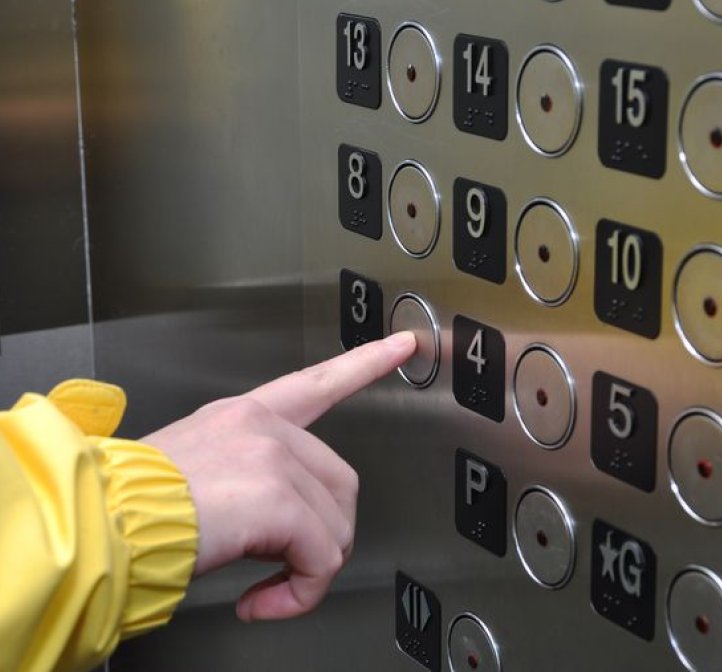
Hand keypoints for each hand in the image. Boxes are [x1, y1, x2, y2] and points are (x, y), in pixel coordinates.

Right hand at [141, 332, 415, 621]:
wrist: (95, 526)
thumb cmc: (125, 508)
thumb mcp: (191, 471)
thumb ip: (244, 478)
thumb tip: (275, 524)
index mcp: (242, 416)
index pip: (315, 383)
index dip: (365, 362)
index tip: (403, 344)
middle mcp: (261, 427)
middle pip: (338, 482)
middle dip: (323, 535)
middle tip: (287, 566)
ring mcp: (272, 458)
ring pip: (334, 525)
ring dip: (308, 570)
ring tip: (268, 588)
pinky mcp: (278, 499)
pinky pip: (321, 558)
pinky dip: (300, 593)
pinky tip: (263, 601)